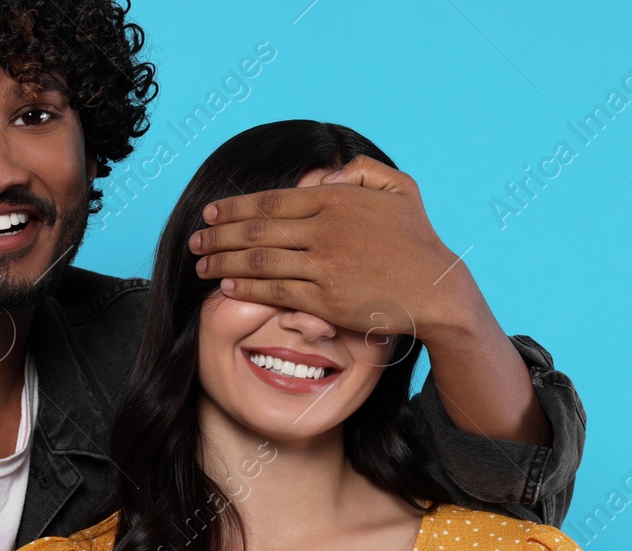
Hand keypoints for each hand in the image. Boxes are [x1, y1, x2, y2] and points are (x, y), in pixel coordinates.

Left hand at [190, 156, 490, 348]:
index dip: (234, 207)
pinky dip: (247, 286)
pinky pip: (275, 290)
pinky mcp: (325, 298)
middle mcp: (325, 229)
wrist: (437, 288)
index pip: (271, 201)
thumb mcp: (399, 187)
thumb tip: (320, 175)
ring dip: (223, 261)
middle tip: (194, 241)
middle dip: (218, 236)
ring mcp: (324, 264)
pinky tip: (227, 284)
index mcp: (336, 199)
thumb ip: (359, 171)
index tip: (209, 214)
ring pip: (260, 260)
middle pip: (257, 229)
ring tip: (200, 265)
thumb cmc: (417, 240)